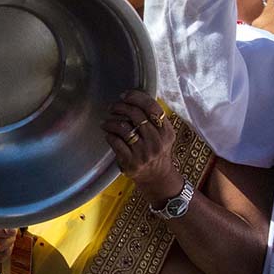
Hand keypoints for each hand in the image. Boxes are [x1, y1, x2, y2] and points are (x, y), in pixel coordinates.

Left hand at [102, 91, 179, 205]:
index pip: (152, 107)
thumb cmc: (157, 150)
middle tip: (112, 107)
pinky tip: (108, 134)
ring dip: (111, 121)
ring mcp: (144, 153)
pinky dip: (109, 135)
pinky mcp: (131, 162)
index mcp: (166, 132)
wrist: (158, 178)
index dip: (136, 97)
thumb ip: (153, 118)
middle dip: (120, 107)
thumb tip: (133, 97)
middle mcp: (157, 142)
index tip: (124, 95)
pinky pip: (115, 142)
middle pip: (135, 115)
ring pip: (123, 127)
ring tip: (106, 121)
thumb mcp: (163, 135)